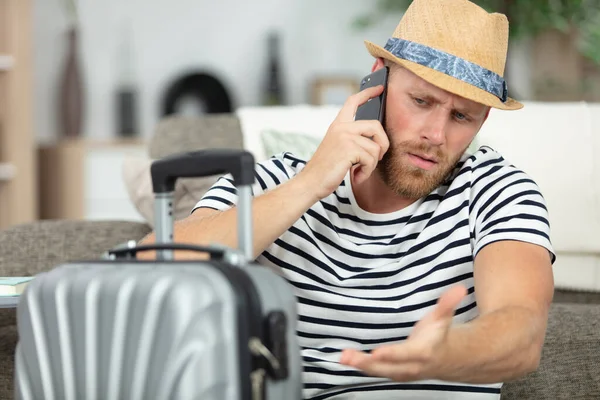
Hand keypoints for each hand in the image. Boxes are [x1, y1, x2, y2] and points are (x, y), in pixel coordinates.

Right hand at [299, 85, 389, 200]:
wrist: (310, 182)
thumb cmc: (325, 169)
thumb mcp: (338, 148)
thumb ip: (352, 139)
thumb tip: (377, 140)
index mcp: (338, 125)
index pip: (353, 102)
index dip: (368, 93)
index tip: (380, 88)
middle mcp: (341, 127)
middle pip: (376, 125)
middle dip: (383, 144)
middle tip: (378, 157)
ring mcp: (345, 136)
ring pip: (376, 147)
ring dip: (371, 165)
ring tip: (359, 171)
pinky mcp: (349, 148)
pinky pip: (371, 159)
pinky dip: (367, 172)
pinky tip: (357, 176)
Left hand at [339, 285, 466, 381]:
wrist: (448, 359)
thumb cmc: (440, 335)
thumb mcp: (444, 318)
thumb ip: (448, 304)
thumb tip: (459, 288)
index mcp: (423, 352)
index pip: (406, 354)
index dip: (391, 354)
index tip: (376, 352)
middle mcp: (411, 366)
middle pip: (388, 367)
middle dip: (367, 363)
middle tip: (347, 356)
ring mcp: (402, 372)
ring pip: (379, 371)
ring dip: (360, 365)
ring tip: (343, 357)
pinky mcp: (394, 373)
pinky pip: (377, 371)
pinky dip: (362, 367)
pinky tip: (347, 359)